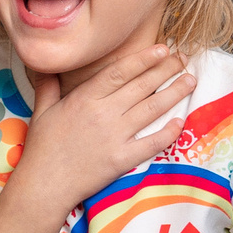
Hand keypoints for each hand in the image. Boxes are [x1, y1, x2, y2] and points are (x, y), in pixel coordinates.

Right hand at [16, 47, 195, 209]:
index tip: (162, 49)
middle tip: (183, 60)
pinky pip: (152, 143)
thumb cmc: (42, 148)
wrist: (44, 184)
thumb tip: (45, 65)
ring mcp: (115, 137)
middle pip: (142, 86)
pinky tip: (180, 122)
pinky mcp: (122, 159)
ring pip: (151, 110)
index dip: (144, 58)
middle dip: (166, 70)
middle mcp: (103, 114)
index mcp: (84, 99)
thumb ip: (48, 86)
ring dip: (174, 94)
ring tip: (190, 81)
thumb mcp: (41, 111)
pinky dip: (168, 132)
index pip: (120, 72)